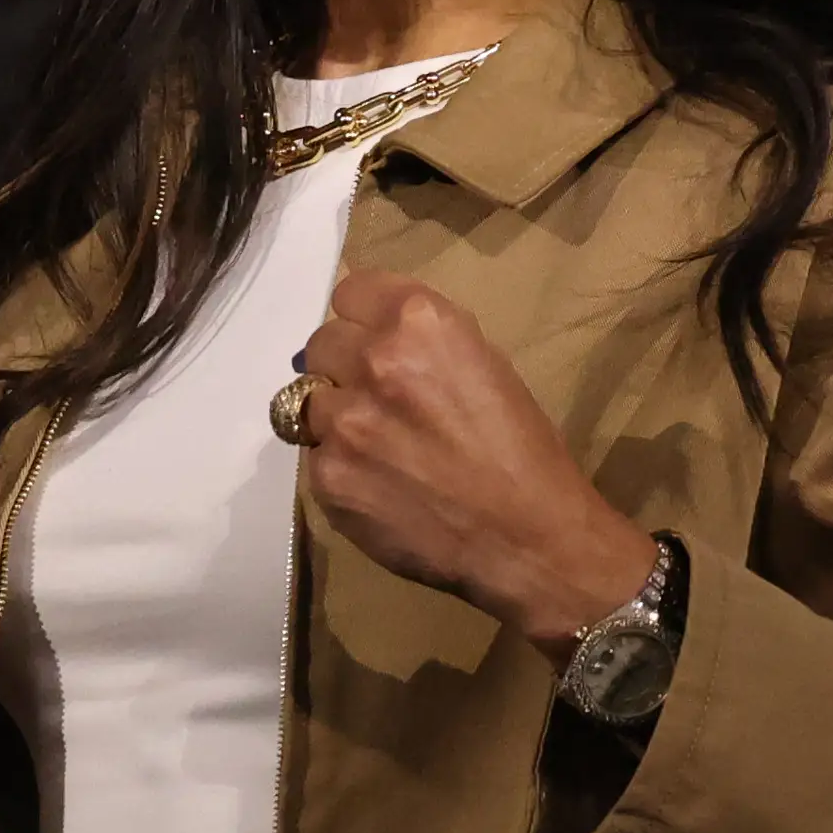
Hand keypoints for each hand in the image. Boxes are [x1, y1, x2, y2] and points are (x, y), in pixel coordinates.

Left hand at [295, 271, 658, 657]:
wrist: (527, 540)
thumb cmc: (523, 451)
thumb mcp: (486, 366)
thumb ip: (425, 343)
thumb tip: (379, 336)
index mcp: (421, 324)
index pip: (351, 292)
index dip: (362, 318)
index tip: (371, 340)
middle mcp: (374, 361)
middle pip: (322, 343)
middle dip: (343, 366)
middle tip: (375, 399)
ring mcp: (343, 422)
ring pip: (305, 401)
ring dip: (334, 417)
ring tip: (374, 447)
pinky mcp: (327, 477)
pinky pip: (313, 458)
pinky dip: (339, 469)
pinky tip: (378, 487)